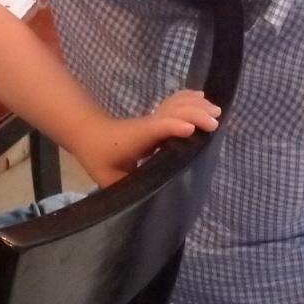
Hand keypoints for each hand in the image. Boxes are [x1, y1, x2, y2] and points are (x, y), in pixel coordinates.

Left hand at [80, 89, 221, 187]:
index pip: (155, 128)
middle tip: (214, 123)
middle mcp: (147, 125)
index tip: (189, 129)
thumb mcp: (109, 177)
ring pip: (175, 105)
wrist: (88, 133)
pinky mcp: (154, 117)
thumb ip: (128, 188)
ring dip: (195, 105)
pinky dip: (188, 98)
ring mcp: (151, 118)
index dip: (171, 126)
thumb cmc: (99, 156)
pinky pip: (173, 103)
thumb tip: (148, 205)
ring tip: (215, 111)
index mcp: (137, 138)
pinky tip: (202, 98)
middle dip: (194, 114)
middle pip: (172, 112)